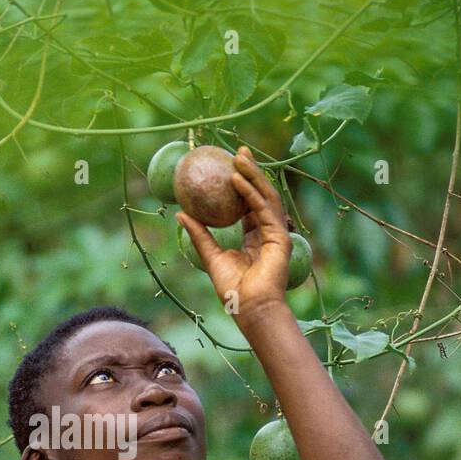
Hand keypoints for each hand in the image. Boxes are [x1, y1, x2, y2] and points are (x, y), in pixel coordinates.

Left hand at [175, 145, 291, 327]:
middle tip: (239, 151)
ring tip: (239, 157)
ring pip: (266, 197)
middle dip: (251, 171)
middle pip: (260, 195)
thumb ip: (200, 234)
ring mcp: (276, 234)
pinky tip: (239, 180)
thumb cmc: (233, 289)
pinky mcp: (279, 237)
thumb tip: (180, 214)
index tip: (230, 165)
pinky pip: (265, 209)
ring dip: (253, 175)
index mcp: (255, 238)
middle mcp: (267, 232)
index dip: (242, 184)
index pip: (249, 204)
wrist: (249, 308)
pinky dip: (252, 194)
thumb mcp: (211, 256)